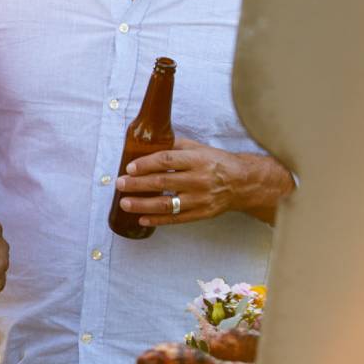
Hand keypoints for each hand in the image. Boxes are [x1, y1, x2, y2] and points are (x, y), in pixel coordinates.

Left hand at [116, 137, 294, 226]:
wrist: (244, 183)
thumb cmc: (217, 162)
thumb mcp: (200, 148)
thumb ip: (176, 146)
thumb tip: (149, 143)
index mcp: (198, 160)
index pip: (167, 161)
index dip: (146, 164)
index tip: (129, 167)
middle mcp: (199, 180)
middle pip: (163, 182)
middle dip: (137, 184)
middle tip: (119, 184)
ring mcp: (200, 199)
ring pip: (167, 204)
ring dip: (142, 205)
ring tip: (124, 203)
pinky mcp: (202, 214)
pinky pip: (176, 219)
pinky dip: (157, 220)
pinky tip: (141, 219)